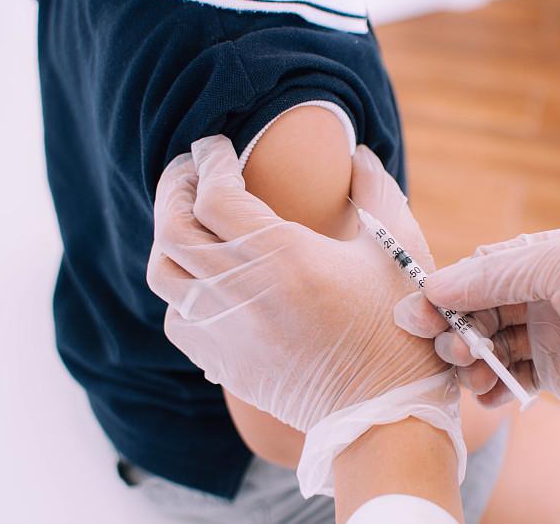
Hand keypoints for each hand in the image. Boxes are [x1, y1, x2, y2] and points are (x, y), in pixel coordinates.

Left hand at [146, 135, 464, 495]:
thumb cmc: (397, 327)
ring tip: (190, 218)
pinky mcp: (223, 362)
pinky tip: (204, 278)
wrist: (384, 411)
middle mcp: (242, 292)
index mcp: (284, 258)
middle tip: (190, 170)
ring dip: (168, 234)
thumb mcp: (397, 250)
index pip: (214, 194)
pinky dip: (180, 288)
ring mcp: (225, 331)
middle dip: (175, 186)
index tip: (219, 146)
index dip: (209, 160)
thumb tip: (357, 155)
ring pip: (162, 271)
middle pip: (171, 225)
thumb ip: (375, 191)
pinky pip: (176, 316)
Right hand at [394, 224, 559, 500]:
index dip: (449, 289)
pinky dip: (492, 386)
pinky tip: (487, 397)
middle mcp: (552, 291)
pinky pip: (510, 375)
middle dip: (455, 326)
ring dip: (470, 358)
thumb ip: (497, 273)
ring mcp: (555, 333)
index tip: (418, 313)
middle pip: (481, 305)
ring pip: (491, 341)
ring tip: (468, 375)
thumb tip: (435, 285)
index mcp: (555, 254)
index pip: (484, 267)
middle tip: (442, 349)